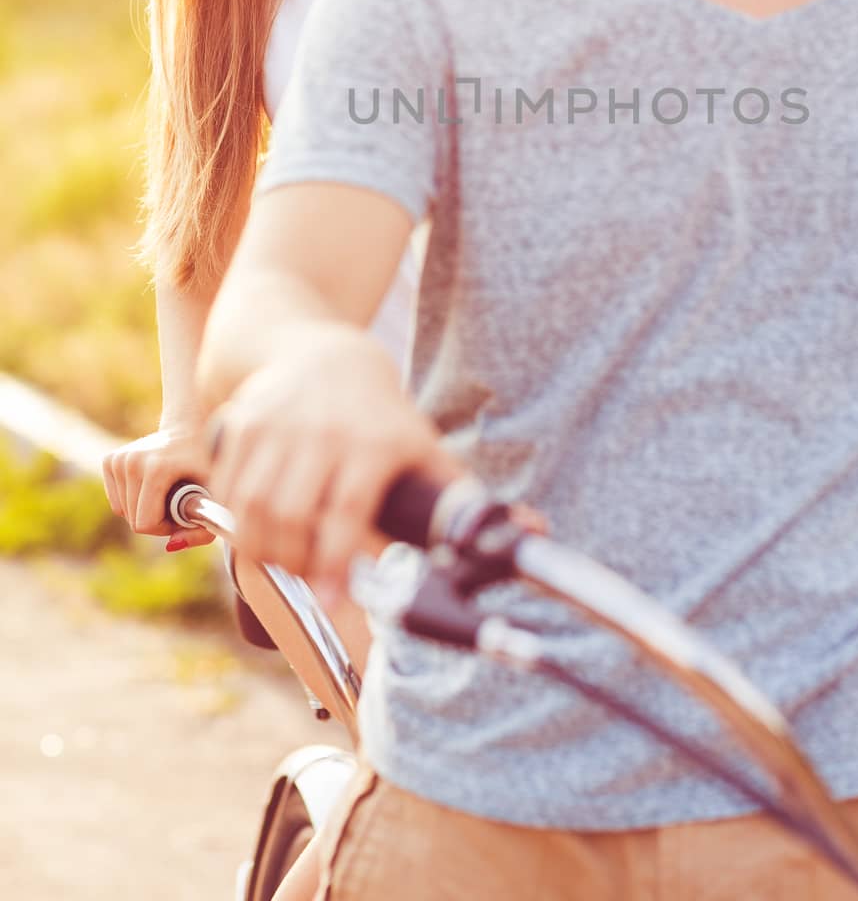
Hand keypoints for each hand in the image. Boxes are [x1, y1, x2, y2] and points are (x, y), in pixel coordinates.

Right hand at [102, 422, 214, 549]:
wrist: (191, 427)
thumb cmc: (207, 463)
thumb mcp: (214, 496)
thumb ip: (202, 529)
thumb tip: (170, 546)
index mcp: (156, 468)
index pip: (145, 523)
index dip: (165, 528)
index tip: (182, 515)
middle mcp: (132, 461)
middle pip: (133, 520)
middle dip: (156, 520)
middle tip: (177, 503)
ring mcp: (118, 459)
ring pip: (122, 512)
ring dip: (144, 510)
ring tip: (167, 492)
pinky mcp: (110, 459)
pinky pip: (116, 500)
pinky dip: (132, 501)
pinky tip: (152, 486)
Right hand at [207, 324, 452, 602]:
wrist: (324, 354)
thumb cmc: (380, 416)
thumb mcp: (423, 447)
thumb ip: (460, 497)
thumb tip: (531, 530)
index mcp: (372, 444)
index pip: (345, 513)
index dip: (335, 563)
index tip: (335, 601)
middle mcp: (321, 433)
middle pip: (290, 517)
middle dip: (294, 563)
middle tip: (308, 579)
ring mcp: (277, 426)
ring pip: (252, 508)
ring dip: (262, 549)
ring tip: (284, 560)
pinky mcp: (243, 424)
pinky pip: (228, 488)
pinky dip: (235, 520)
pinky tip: (256, 530)